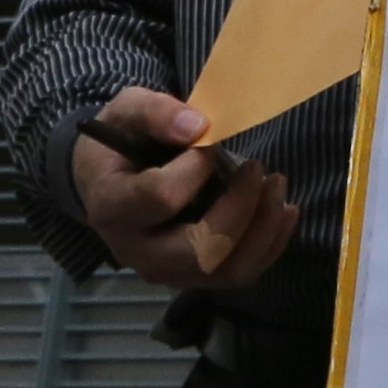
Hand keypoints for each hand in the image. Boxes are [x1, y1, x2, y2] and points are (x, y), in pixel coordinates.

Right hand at [70, 87, 297, 294]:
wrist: (105, 179)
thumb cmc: (118, 140)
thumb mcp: (126, 110)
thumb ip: (155, 113)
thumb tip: (198, 127)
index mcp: (112, 205)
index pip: (161, 197)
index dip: (195, 168)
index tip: (208, 144)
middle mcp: (134, 250)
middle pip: (200, 250)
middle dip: (242, 209)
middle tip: (259, 168)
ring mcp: (162, 270)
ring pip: (225, 271)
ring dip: (264, 230)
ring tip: (278, 187)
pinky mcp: (188, 276)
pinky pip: (236, 274)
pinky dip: (268, 245)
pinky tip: (283, 212)